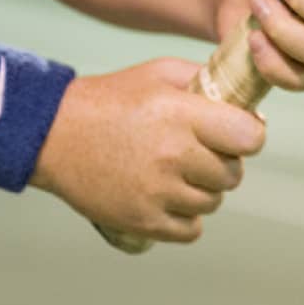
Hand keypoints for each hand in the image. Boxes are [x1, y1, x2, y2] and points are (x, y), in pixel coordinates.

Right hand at [30, 59, 265, 242]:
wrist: (53, 133)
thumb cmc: (112, 98)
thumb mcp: (159, 73)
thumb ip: (207, 80)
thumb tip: (251, 107)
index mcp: (182, 115)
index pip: (250, 138)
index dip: (248, 136)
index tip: (236, 133)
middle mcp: (173, 155)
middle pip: (233, 174)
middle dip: (223, 163)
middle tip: (199, 153)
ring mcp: (157, 192)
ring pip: (212, 202)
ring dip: (202, 190)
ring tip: (177, 173)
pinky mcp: (142, 220)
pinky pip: (191, 230)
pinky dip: (185, 218)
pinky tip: (169, 198)